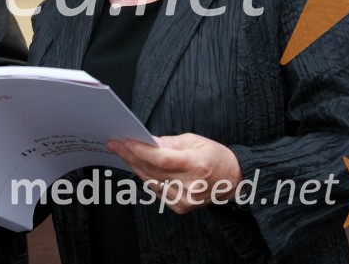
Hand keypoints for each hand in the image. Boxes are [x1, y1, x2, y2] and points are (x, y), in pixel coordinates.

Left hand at [107, 133, 242, 213]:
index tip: (124, 141)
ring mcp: (185, 200)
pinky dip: (145, 177)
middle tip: (115, 144)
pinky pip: (155, 190)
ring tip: (121, 152)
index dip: (140, 150)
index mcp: (196, 165)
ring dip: (134, 166)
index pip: (162, 159)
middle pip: (152, 170)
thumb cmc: (214, 156)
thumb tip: (146, 142)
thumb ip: (168, 143)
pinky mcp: (180, 208)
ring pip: (150, 181)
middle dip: (130, 156)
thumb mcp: (194, 141)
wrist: (233, 181)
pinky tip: (137, 166)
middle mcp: (190, 186)